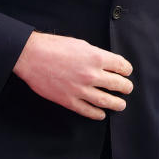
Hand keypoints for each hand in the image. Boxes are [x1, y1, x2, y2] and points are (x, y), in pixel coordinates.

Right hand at [13, 32, 132, 118]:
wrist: (31, 56)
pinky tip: (101, 114)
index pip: (122, 66)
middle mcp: (91, 74)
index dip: (127, 70)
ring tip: (121, 105)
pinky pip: (88, 111)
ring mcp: (80, 90)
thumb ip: (95, 55)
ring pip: (106, 101)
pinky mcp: (69, 101)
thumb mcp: (80, 44)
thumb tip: (106, 64)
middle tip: (127, 89)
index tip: (126, 72)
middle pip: (118, 85)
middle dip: (126, 88)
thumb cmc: (53, 47)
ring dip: (117, 104)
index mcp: (96, 57)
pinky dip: (97, 114)